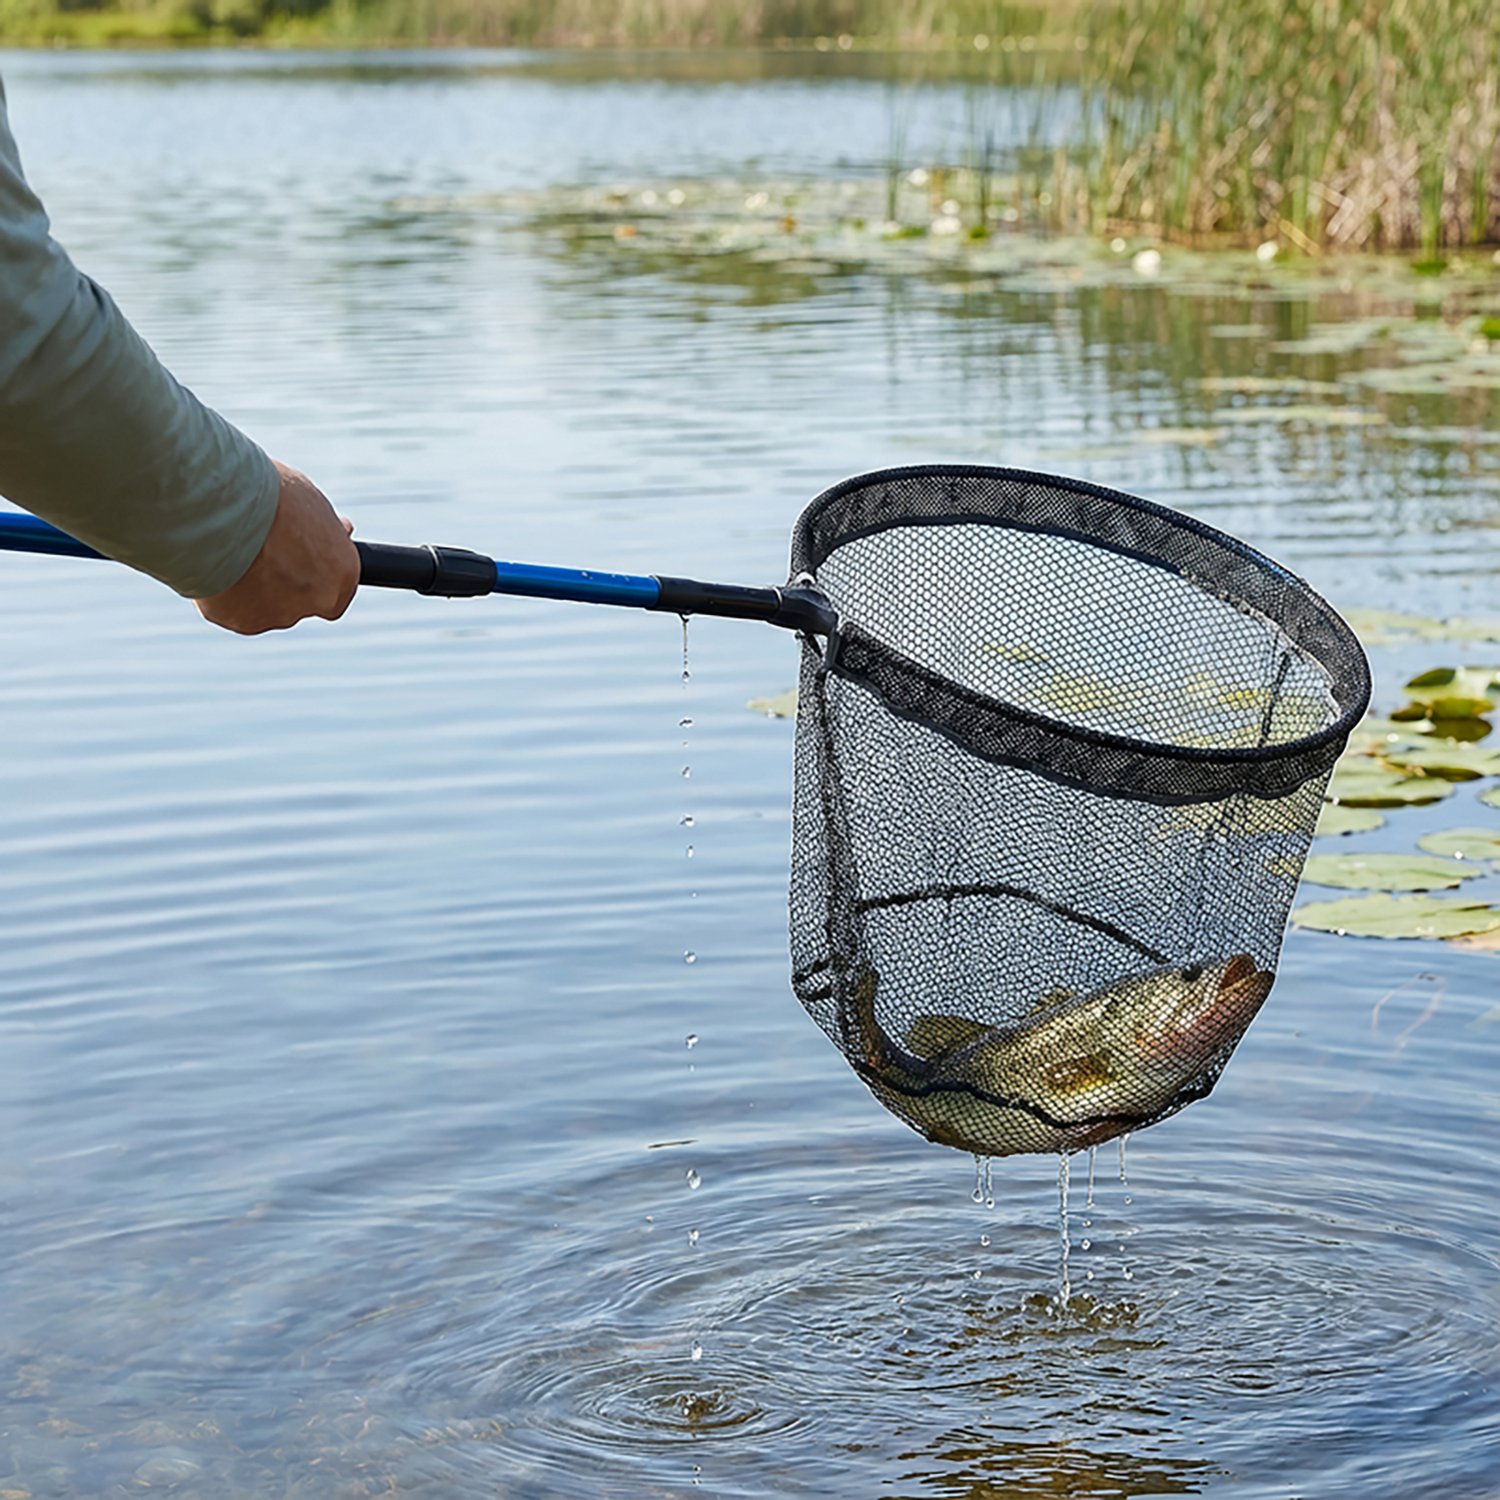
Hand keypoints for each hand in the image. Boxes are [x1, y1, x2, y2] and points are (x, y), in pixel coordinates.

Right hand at [195, 462, 358, 633]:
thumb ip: (325, 527)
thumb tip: (342, 531)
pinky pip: (237, 609)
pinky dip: (229, 590)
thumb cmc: (270, 496)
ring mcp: (279, 615)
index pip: (340, 587)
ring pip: (269, 605)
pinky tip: (217, 564)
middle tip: (264, 546)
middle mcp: (317, 601)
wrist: (222, 508)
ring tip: (234, 548)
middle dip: (287, 577)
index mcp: (342, 573)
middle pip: (304, 598)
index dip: (320, 570)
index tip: (305, 552)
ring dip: (256, 584)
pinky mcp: (241, 621)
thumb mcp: (310, 502)